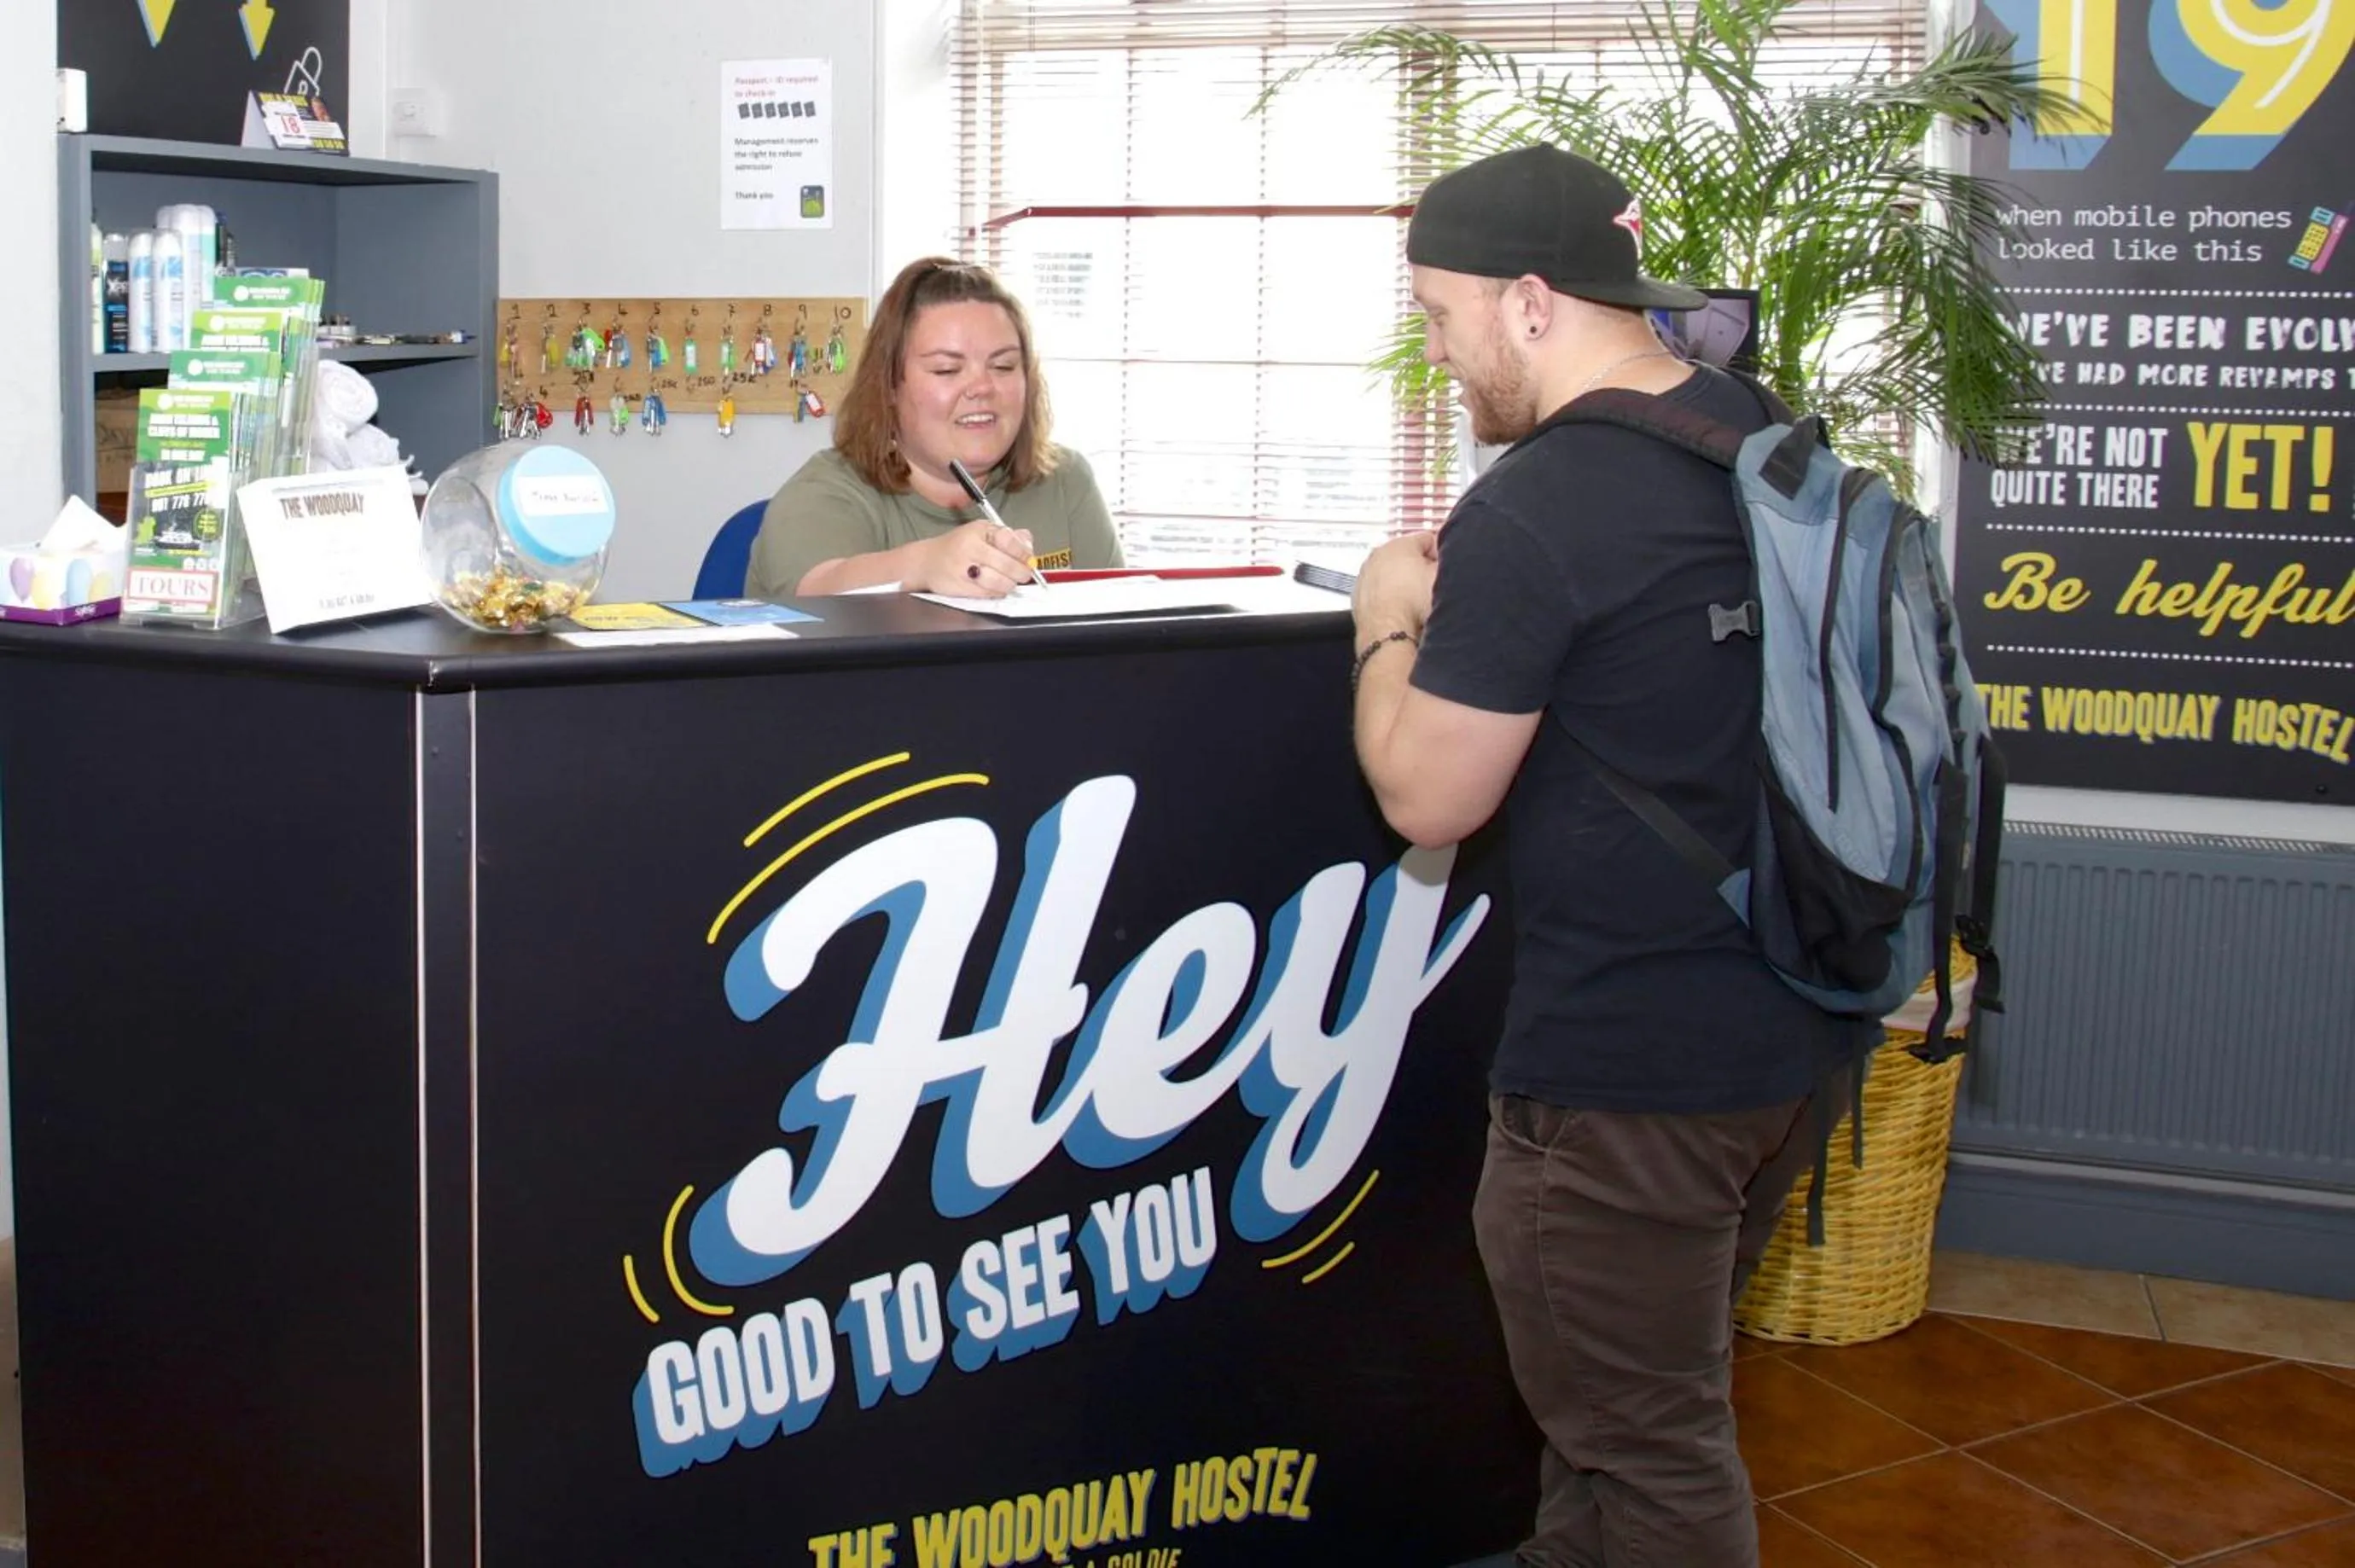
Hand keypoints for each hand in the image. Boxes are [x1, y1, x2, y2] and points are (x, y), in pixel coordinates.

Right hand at [915, 519, 1037, 596]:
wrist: (927, 561)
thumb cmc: (959, 546)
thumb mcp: (982, 532)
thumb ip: (1009, 537)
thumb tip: (1028, 545)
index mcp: (978, 531)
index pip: (1008, 539)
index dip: (1023, 552)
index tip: (1029, 559)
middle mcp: (970, 547)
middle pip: (1007, 564)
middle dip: (1021, 573)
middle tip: (1023, 574)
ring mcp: (963, 569)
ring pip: (1000, 582)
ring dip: (1009, 584)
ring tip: (1008, 581)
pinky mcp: (960, 587)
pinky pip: (988, 594)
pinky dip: (996, 592)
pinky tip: (995, 587)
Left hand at [1352, 530, 1439, 639]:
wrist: (1387, 634)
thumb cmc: (1412, 606)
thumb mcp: (1442, 576)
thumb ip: (1447, 559)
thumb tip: (1447, 558)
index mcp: (1400, 543)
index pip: (1429, 539)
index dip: (1441, 555)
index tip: (1445, 569)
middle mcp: (1378, 555)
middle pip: (1408, 557)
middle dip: (1421, 569)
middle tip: (1432, 587)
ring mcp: (1365, 575)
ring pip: (1392, 575)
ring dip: (1404, 585)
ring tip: (1416, 602)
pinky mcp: (1359, 596)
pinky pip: (1381, 592)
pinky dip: (1390, 598)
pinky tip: (1400, 610)